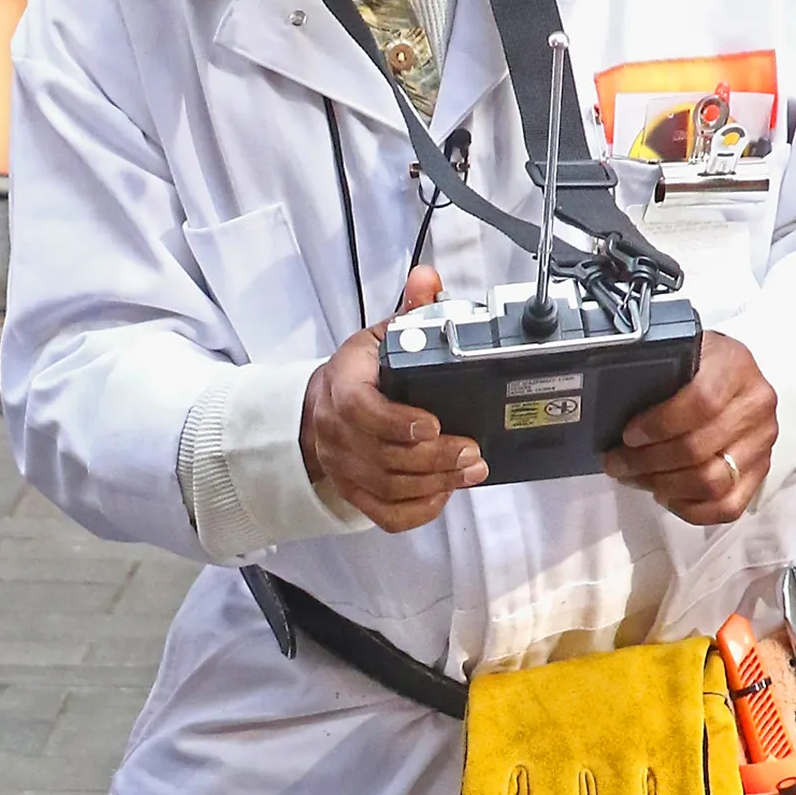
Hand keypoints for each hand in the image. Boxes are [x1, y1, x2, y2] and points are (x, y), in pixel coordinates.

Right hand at [299, 265, 487, 533]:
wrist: (323, 408)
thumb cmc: (358, 375)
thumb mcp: (379, 337)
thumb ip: (409, 312)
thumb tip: (427, 279)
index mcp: (343, 384)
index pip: (360, 410)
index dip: (397, 422)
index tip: (433, 423)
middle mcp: (337, 430)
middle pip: (384, 456)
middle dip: (435, 457)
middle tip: (472, 452)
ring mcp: (344, 466)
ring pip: (390, 486)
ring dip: (435, 482)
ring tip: (471, 469)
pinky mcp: (355, 492)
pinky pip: (386, 514)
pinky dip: (418, 510)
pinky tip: (444, 493)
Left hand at [604, 331, 776, 525]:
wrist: (728, 375)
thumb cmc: (695, 367)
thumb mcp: (677, 352)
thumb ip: (655, 372)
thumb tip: (613, 406)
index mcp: (735, 365)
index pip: (702, 403)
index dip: (660, 425)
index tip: (629, 435)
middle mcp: (756, 404)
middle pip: (699, 449)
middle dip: (647, 461)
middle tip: (617, 462)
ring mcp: (761, 442)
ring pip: (712, 482)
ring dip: (664, 486)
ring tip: (636, 477)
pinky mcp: (760, 472)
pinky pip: (727, 506)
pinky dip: (691, 508)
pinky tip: (666, 494)